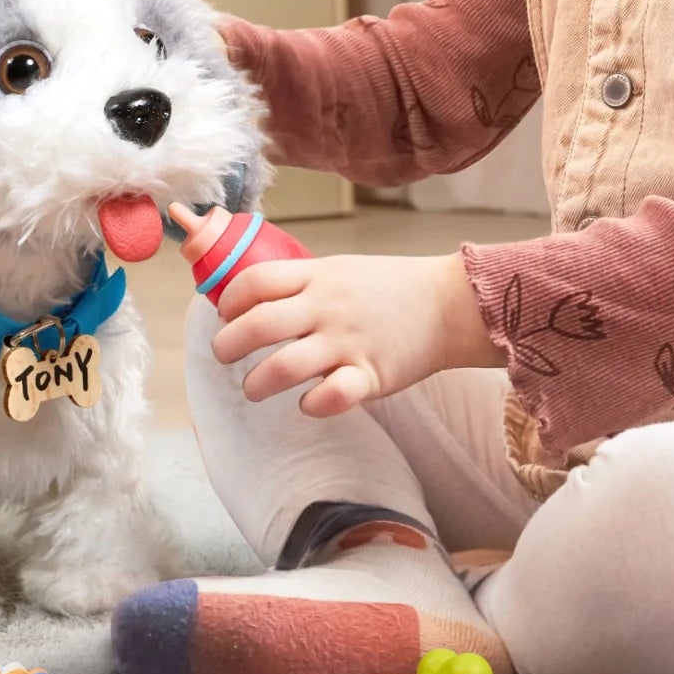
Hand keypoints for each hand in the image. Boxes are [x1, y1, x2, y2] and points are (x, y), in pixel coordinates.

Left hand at [211, 249, 504, 417]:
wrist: (449, 304)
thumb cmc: (390, 288)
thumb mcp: (341, 269)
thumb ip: (301, 283)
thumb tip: (251, 297)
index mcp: (318, 276)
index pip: (255, 282)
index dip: (229, 300)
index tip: (226, 315)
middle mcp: (328, 308)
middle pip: (258, 325)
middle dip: (228, 345)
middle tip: (224, 355)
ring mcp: (348, 342)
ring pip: (283, 367)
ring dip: (258, 383)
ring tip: (255, 388)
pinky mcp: (370, 376)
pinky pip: (330, 397)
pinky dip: (311, 404)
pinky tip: (308, 402)